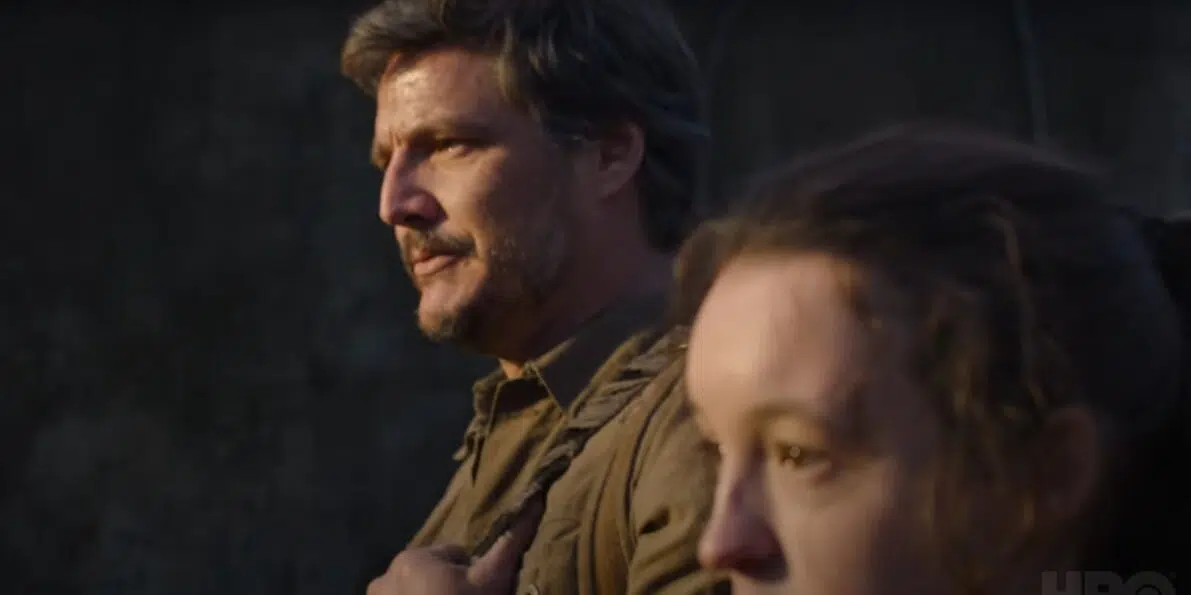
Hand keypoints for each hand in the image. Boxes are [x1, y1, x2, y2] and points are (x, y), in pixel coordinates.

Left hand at [367, 502, 541, 594]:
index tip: (476, 594)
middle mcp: (384, 576)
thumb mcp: (492, 578)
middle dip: (445, 588)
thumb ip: (509, 543)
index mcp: (412, 559)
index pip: (451, 558)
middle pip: (430, 576)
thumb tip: (534, 501)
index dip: (469, 576)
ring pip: (413, 592)